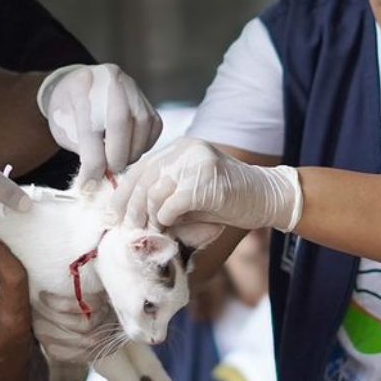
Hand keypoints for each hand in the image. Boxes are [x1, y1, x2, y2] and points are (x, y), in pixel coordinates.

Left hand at [37, 64, 161, 190]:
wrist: (80, 89)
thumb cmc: (69, 113)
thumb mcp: (65, 130)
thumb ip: (83, 152)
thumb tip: (95, 183)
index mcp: (82, 86)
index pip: (91, 128)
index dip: (91, 162)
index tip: (88, 184)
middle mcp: (111, 82)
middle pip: (120, 123)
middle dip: (115, 157)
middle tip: (107, 172)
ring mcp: (133, 89)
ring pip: (142, 126)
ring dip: (130, 153)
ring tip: (116, 160)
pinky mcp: (148, 101)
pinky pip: (154, 128)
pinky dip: (143, 146)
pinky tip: (128, 149)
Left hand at [107, 138, 303, 236]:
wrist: (266, 196)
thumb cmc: (227, 199)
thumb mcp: (190, 189)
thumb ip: (163, 192)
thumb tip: (127, 213)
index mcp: (179, 148)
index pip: (140, 167)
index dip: (124, 192)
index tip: (115, 214)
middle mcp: (187, 150)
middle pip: (144, 180)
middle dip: (132, 208)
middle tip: (128, 229)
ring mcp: (197, 163)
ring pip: (154, 192)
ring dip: (148, 218)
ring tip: (150, 232)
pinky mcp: (206, 182)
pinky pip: (172, 204)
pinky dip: (165, 220)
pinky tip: (169, 228)